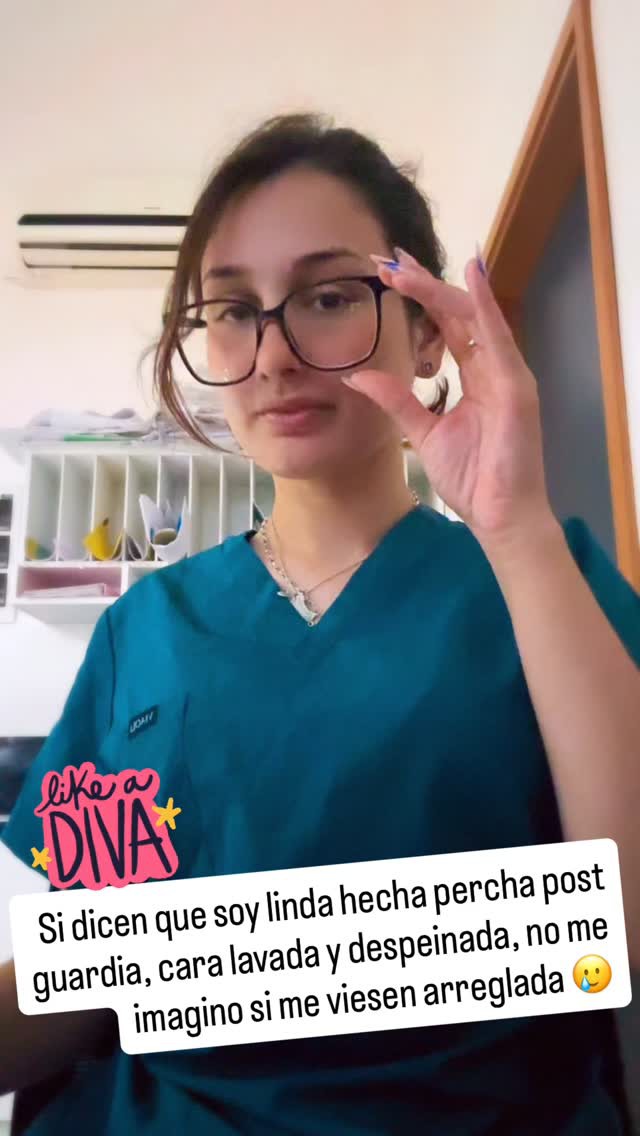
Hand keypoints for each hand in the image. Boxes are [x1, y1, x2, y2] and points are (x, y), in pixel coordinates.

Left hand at [342, 248, 555, 548]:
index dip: (419, 296)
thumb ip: (397, 399)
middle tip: (385, 259)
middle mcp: (495, 366)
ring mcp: (508, 374)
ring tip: (403, 266)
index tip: (387, 273)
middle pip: (457, 312)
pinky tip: (471, 275)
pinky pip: (498, 338)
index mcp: (477, 375)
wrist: (499, 516)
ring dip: (437, 289)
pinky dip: (485, 304)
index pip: (447, 324)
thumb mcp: (423, 431)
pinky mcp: (517, 387)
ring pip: (473, 316)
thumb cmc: (472, 478)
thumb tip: (358, 375)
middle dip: (422, 283)